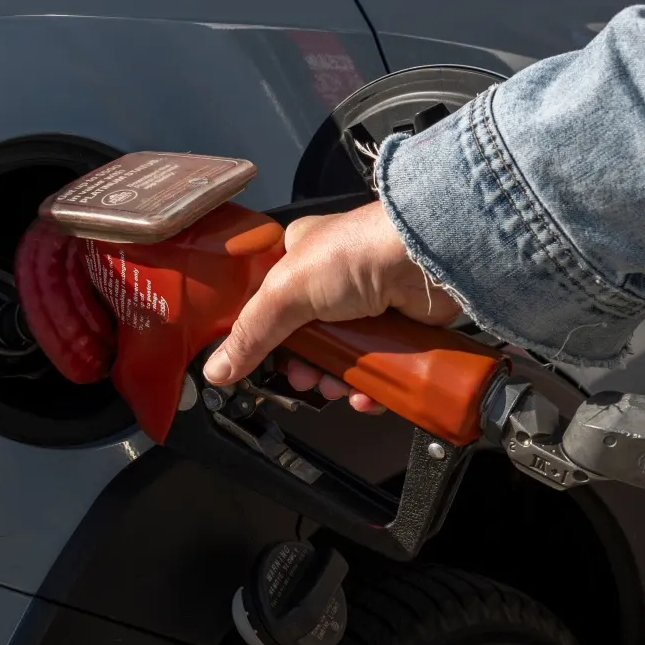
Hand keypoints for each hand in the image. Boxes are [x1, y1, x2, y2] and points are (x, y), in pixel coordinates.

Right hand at [202, 201, 459, 410]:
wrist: (426, 257)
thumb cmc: (359, 249)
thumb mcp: (286, 292)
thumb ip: (250, 333)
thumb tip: (218, 368)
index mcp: (297, 258)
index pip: (267, 305)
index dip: (262, 338)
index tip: (258, 362)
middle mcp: (331, 280)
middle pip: (303, 339)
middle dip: (303, 367)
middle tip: (302, 378)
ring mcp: (365, 304)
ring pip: (340, 357)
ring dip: (335, 381)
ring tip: (336, 388)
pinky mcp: (395, 327)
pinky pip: (375, 367)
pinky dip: (369, 386)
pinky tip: (364, 394)